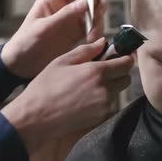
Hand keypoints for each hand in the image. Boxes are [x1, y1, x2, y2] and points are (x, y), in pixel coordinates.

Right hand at [0, 38, 133, 154]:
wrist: (36, 118)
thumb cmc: (45, 87)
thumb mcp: (62, 62)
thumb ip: (85, 50)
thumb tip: (103, 42)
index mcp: (96, 72)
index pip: (125, 63)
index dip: (125, 58)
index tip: (120, 56)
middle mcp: (104, 89)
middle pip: (125, 78)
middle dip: (119, 72)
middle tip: (102, 70)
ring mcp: (103, 106)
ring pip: (117, 92)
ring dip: (109, 86)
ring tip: (87, 85)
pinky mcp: (99, 118)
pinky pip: (108, 104)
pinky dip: (102, 99)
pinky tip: (83, 98)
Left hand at [1, 0, 107, 78]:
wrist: (20, 65)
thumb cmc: (25, 43)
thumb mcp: (44, 28)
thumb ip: (65, 14)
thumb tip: (85, 1)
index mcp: (51, 0)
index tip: (94, 1)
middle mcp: (63, 8)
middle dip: (96, 8)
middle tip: (96, 20)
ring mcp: (70, 21)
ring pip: (93, 14)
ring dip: (98, 23)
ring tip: (92, 37)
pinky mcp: (75, 35)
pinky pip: (92, 29)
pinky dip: (96, 33)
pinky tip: (92, 42)